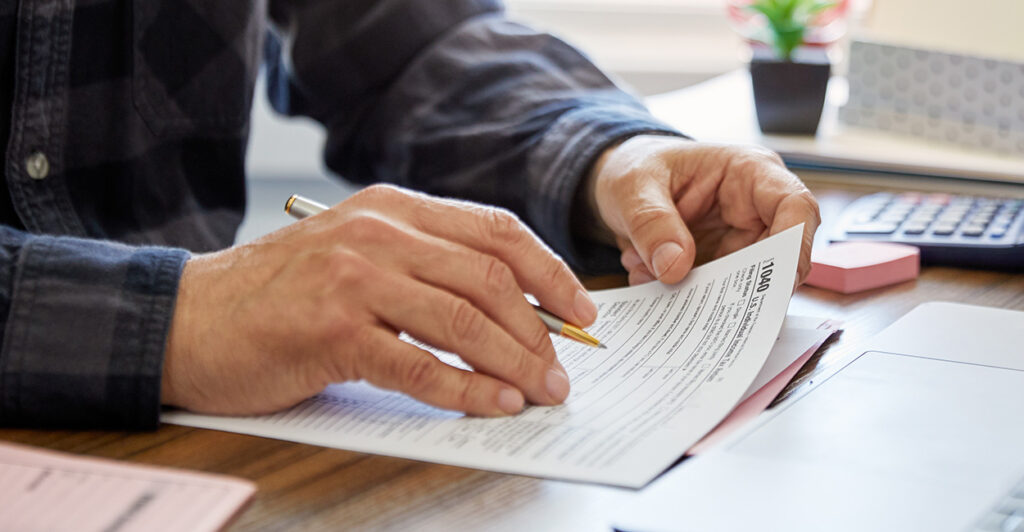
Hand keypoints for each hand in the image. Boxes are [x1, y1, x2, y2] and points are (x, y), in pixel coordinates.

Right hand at [162, 184, 596, 416]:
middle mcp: (377, 232)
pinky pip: (418, 364)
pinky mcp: (331, 330)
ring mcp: (353, 278)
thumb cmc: (279, 292)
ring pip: (462, 319)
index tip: (580, 308)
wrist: (189, 316)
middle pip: (488, 277)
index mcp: (391, 207)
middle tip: (564, 367)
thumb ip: (421, 265)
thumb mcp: (355, 252)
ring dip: (515, 360)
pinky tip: (494, 404)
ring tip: (542, 390)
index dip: (548, 271)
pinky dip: (466, 389)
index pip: (493, 230)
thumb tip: (506, 309)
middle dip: (540, 327)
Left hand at [585, 136, 819, 284]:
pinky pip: (714, 294)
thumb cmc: (636, 168)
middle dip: (742, 286)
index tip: (777, 281)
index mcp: (748, 172)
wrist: (619, 183)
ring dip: (701, 294)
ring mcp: (737, 241)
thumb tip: (675, 266)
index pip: (795, 206)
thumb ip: (651, 223)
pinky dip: (683, 297)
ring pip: (744, 284)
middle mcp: (753, 209)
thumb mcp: (633, 187)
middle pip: (777, 257)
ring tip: (651, 276)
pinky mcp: (718, 266)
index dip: (796, 245)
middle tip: (701, 302)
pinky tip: (647, 279)